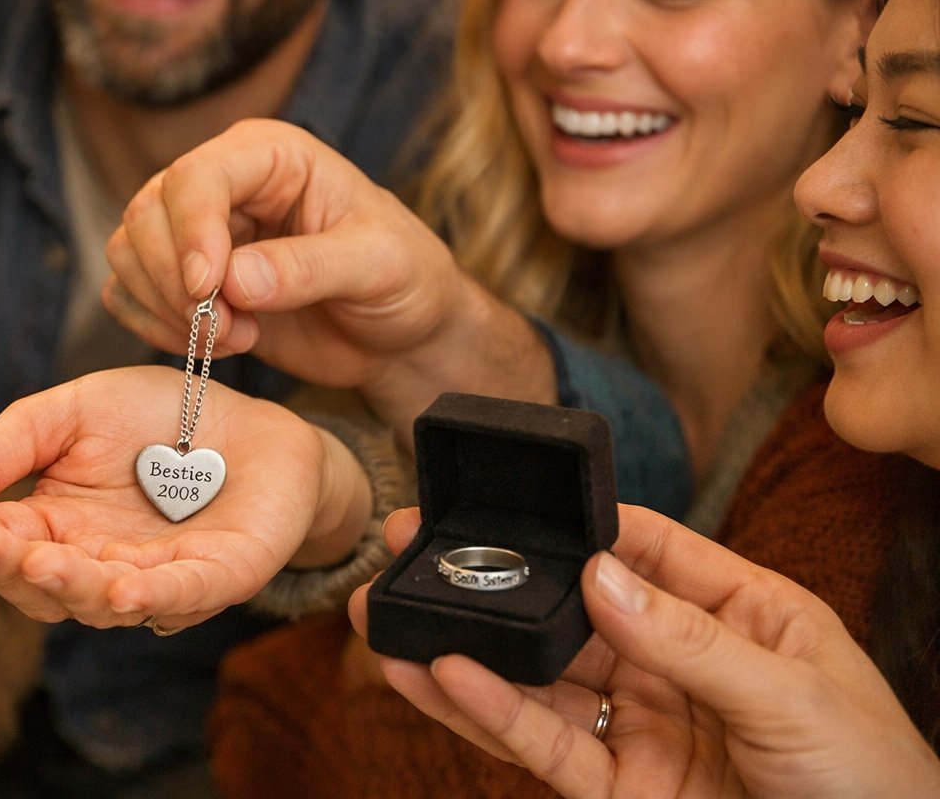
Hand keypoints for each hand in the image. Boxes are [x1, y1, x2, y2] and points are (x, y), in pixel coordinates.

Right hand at [0, 366, 341, 630]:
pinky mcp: (215, 579)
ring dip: (70, 585)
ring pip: (100, 600)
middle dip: (10, 568)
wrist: (256, 420)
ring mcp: (155, 581)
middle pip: (43, 586)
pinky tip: (121, 591)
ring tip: (42, 562)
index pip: (2, 548)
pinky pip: (179, 598)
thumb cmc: (158, 416)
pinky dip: (151, 599)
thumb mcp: (66, 415)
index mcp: (54, 528)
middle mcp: (97, 566)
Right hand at [105, 118, 462, 389]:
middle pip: (147, 213)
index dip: (191, 232)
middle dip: (175, 282)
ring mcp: (196, 231)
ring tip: (238, 337)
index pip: (196, 176)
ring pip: (129, 253)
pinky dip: (154, 327)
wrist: (399, 333)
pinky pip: (128, 294)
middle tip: (230, 331)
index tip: (209, 289)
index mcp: (269, 155)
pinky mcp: (182, 280)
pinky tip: (213, 346)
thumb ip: (311, 268)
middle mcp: (223, 183)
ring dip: (167, 309)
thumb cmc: (404, 279)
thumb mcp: (379, 266)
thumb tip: (235, 280)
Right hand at [346, 505, 939, 798]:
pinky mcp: (620, 793)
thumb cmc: (879, 784)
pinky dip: (491, 715)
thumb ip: (691, 639)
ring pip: (539, 681)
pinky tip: (443, 679)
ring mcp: (644, 729)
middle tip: (417, 546)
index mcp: (737, 614)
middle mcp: (677, 663)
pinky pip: (546, 747)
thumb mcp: (797, 697)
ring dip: (467, 651)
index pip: (643, 548)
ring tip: (390, 616)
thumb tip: (599, 572)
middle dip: (496, 584)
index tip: (510, 500)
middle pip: (570, 612)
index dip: (577, 523)